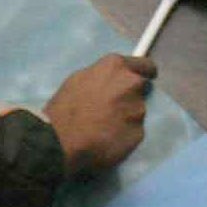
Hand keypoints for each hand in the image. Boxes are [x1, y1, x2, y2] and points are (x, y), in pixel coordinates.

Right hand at [43, 54, 156, 179]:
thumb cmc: (64, 107)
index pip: (145, 65)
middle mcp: (132, 85)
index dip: (145, 72)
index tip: (145, 78)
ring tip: (105, 128)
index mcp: (116, 67)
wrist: (60, 140)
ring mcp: (138, 110)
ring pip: (136, 112)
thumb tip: (111, 81)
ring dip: (126, 117)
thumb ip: (103, 77)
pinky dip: (124, 135)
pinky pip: (134, 132)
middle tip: (112, 109)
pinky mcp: (139, 133)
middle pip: (140, 89)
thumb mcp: (79, 79)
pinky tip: (108, 140)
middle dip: (129, 97)